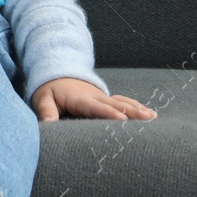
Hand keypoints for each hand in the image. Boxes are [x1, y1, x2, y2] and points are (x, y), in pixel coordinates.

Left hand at [31, 78, 157, 121]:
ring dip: (138, 109)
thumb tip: (47, 124)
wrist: (57, 72)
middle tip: (148, 119)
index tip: (122, 120)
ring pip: (122, 102)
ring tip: (153, 117)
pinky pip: (123, 102)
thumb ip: (46, 111)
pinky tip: (149, 114)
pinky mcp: (105, 99)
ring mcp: (102, 97)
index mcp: (80, 98)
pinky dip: (136, 107)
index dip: (109, 114)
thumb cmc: (49, 89)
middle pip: (116, 105)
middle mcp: (95, 96)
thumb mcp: (42, 98)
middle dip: (132, 112)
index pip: (96, 108)